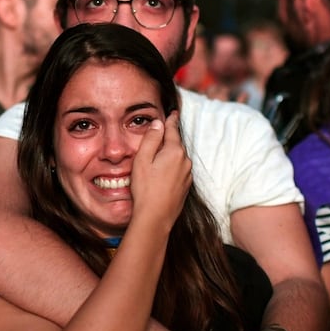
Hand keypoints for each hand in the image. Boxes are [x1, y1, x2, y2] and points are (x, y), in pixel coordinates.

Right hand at [131, 112, 190, 229]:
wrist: (156, 217)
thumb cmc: (146, 189)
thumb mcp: (142, 160)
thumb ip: (150, 139)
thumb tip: (158, 123)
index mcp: (174, 152)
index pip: (173, 130)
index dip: (171, 120)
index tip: (173, 113)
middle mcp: (185, 161)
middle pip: (176, 144)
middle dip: (168, 138)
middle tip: (160, 132)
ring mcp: (187, 175)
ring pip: (178, 158)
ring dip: (169, 155)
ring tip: (157, 156)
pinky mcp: (186, 186)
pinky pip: (179, 170)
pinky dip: (171, 167)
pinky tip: (161, 174)